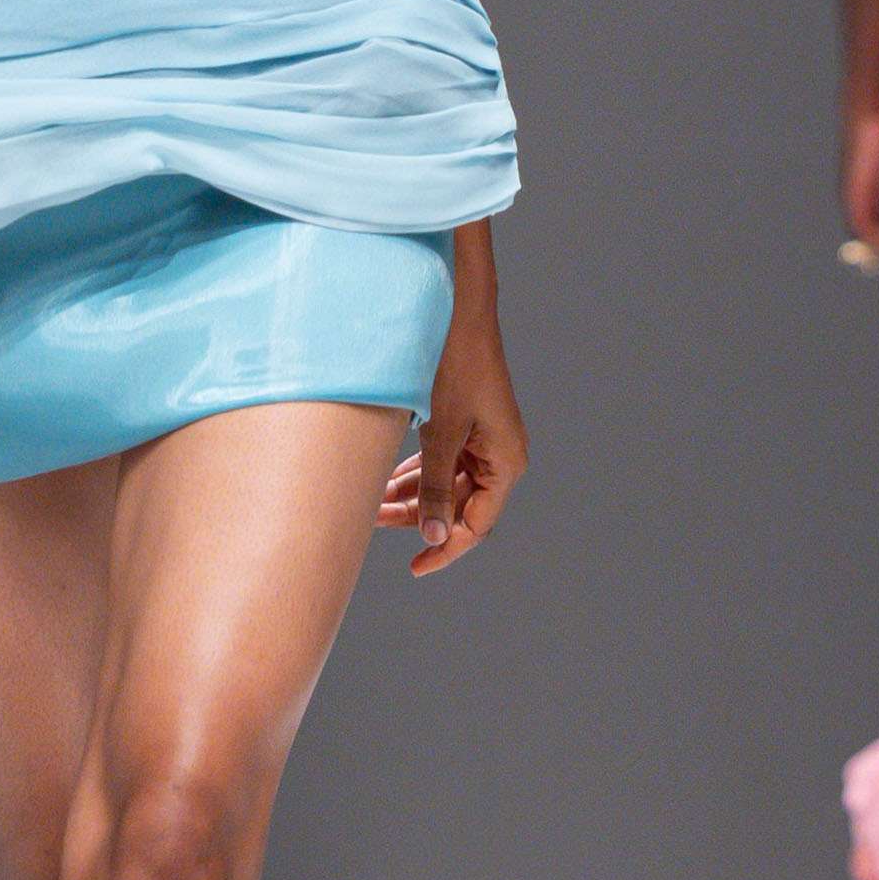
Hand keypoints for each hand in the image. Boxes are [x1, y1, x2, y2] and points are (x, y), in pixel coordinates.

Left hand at [379, 332, 527, 577]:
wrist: (458, 313)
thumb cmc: (455, 367)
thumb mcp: (441, 433)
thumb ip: (435, 486)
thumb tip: (432, 534)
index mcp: (506, 463)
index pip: (476, 524)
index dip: (445, 548)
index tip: (416, 567)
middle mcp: (501, 456)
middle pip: (460, 506)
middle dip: (418, 517)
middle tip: (374, 522)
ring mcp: (485, 441)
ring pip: (447, 484)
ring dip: (412, 495)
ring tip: (372, 504)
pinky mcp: (468, 427)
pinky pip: (444, 463)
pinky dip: (417, 473)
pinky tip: (387, 483)